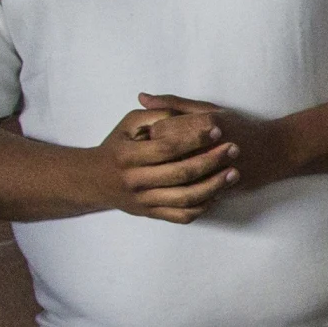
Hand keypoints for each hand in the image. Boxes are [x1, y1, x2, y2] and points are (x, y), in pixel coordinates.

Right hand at [96, 101, 235, 221]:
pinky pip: (182, 216)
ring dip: (214, 186)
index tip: (217, 129)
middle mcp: (134, 180)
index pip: (167, 147)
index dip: (195, 138)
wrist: (93, 181)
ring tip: (233, 173)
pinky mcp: (151, 214)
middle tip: (234, 149)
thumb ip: (153, 114)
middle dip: (211, 161)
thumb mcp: (127, 124)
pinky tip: (218, 193)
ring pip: (185, 198)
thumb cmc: (116, 147)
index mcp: (127, 155)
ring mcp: (143, 200)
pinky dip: (202, 206)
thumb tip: (176, 111)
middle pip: (180, 173)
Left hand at [137, 93, 299, 195]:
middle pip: (166, 154)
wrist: (275, 151)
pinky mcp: (223, 186)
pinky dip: (182, 188)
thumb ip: (173, 103)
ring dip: (167, 174)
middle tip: (155, 155)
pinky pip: (192, 191)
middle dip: (156, 156)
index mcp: (207, 122)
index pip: (161, 130)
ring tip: (166, 168)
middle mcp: (212, 145)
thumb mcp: (209, 109)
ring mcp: (219, 168)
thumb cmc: (239, 126)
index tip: (151, 136)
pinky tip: (179, 183)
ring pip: (177, 176)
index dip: (151, 135)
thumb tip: (141, 98)